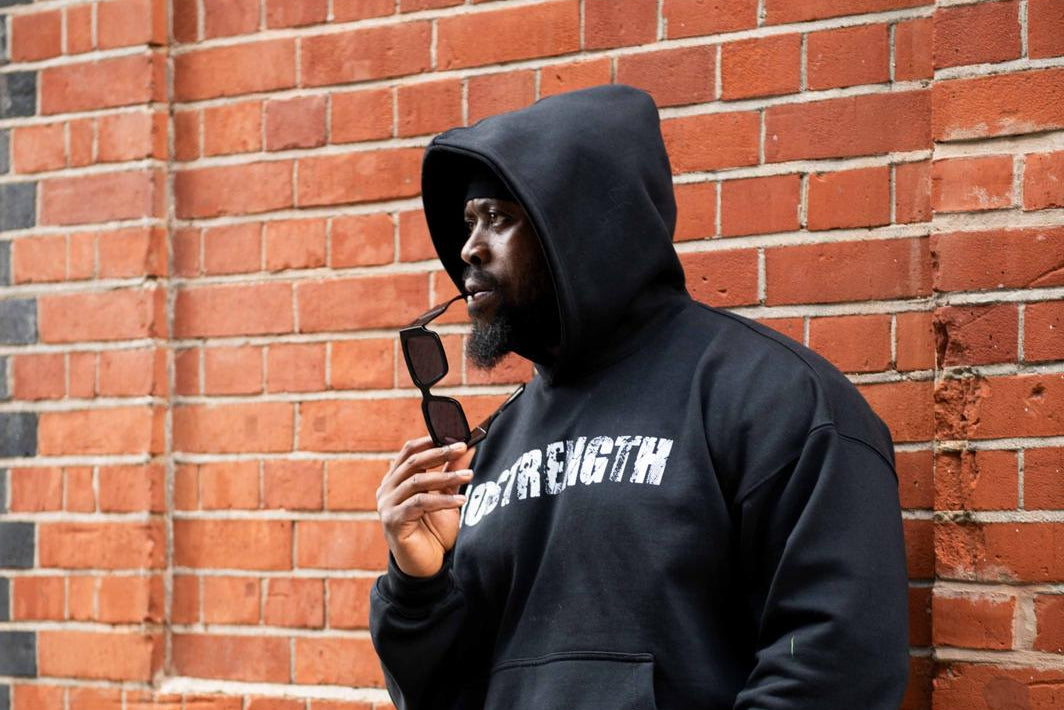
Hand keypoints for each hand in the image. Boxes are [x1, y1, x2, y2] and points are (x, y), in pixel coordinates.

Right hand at [376, 437, 472, 577]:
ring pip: (418, 482)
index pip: (409, 451)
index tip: (454, 435)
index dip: (430, 441)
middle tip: (462, 447)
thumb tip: (467, 447)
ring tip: (469, 476)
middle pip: (413, 462)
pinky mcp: (392, 521)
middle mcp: (387, 489)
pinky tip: (460, 501)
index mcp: (396, 479)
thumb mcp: (447, 496)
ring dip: (446, 477)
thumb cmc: (434, 530)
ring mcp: (386, 504)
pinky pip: (419, 503)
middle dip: (440, 453)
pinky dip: (441, 500)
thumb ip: (452, 472)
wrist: (425, 566)